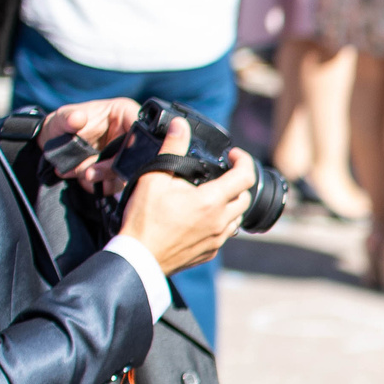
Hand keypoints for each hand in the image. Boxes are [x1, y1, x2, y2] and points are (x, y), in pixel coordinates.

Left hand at [37, 98, 140, 190]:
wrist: (55, 143)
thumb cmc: (62, 124)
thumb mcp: (61, 118)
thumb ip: (67, 117)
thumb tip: (77, 118)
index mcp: (125, 113)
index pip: (142, 128)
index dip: (134, 144)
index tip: (114, 158)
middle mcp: (132, 135)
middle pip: (138, 155)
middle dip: (111, 167)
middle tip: (88, 173)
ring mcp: (128, 155)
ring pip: (127, 173)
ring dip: (102, 178)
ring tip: (78, 173)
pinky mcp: (120, 172)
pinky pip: (117, 184)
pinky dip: (99, 185)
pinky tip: (82, 179)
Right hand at [114, 119, 254, 273]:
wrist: (137, 257)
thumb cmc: (144, 219)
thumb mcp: (154, 178)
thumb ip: (172, 149)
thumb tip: (180, 126)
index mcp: (212, 201)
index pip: (245, 176)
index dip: (243, 161)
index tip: (233, 155)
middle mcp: (221, 221)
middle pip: (245, 197)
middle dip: (238, 182)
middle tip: (222, 173)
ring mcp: (217, 239)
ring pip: (237, 217)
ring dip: (231, 203)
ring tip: (213, 194)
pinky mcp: (210, 252)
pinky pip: (225, 234)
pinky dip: (221, 221)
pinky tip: (203, 216)